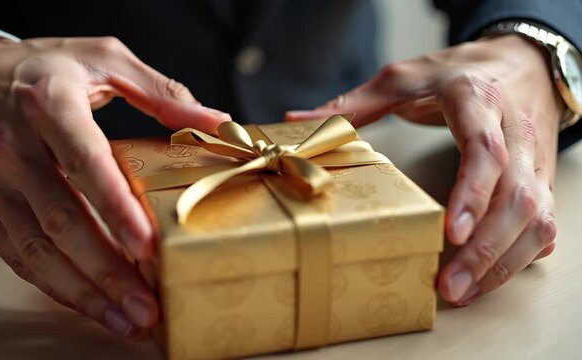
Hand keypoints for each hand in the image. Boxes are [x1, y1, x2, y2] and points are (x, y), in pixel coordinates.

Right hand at [0, 36, 230, 335]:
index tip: (147, 244)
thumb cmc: (38, 67)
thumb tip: (215, 121)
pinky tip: (88, 305)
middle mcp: (15, 148)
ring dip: (84, 291)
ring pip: (39, 249)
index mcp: (49, 104)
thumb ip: (160, 91)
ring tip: (126, 319)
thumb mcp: (101, 58)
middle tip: (147, 305)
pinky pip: (19, 256)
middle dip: (108, 269)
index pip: (84, 161)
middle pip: (63, 219)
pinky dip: (55, 286)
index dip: (115, 206)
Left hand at [285, 35, 561, 304]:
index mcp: (477, 100)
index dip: (472, 192)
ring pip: (536, 216)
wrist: (521, 63)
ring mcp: (533, 160)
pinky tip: (489, 276)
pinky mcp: (541, 180)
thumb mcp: (404, 78)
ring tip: (462, 293)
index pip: (484, 150)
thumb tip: (296, 121)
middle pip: (515, 196)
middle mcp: (515, 132)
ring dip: (502, 261)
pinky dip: (520, 256)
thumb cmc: (459, 73)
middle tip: (449, 287)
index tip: (451, 233)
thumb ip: (353, 103)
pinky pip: (544, 224)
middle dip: (485, 248)